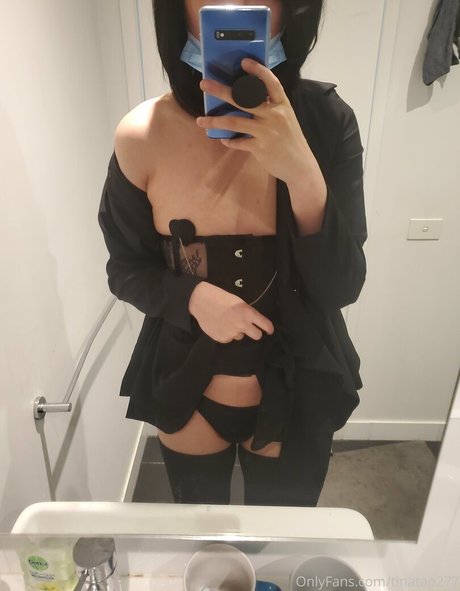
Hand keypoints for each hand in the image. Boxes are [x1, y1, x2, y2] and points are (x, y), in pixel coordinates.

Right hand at [189, 282, 274, 343]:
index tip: (270, 331)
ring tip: (227, 321)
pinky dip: (226, 333)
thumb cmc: (220, 297)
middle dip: (255, 332)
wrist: (200, 301)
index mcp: (248, 313)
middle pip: (257, 336)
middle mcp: (242, 325)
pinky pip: (229, 339)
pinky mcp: (222, 339)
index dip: (269, 328)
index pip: (265, 325)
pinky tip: (219, 325)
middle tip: (250, 328)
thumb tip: (253, 322)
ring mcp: (232, 333)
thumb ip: (248, 313)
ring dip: (237, 331)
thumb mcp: (239, 301)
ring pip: (240, 336)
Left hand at [196, 57, 312, 184]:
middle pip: (244, 99)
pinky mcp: (260, 147)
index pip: (271, 83)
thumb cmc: (290, 139)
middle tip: (204, 84)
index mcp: (282, 104)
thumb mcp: (285, 118)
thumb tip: (246, 97)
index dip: (258, 71)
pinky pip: (238, 142)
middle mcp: (274, 115)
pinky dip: (229, 141)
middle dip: (221, 91)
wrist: (299, 166)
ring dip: (214, 120)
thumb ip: (270, 107)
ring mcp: (266, 131)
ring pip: (234, 122)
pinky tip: (223, 139)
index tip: (244, 62)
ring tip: (200, 120)